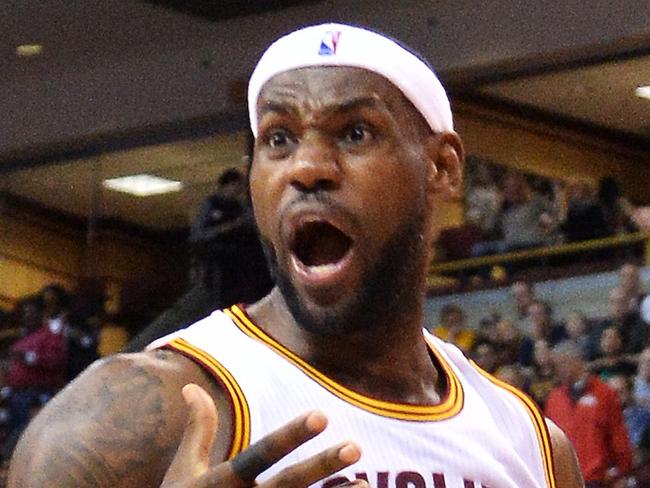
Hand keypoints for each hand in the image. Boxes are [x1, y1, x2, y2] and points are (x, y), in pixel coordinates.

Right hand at [161, 384, 365, 487]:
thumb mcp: (184, 471)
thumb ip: (198, 430)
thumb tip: (192, 386)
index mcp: (222, 483)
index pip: (261, 455)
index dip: (291, 436)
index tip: (322, 416)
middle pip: (289, 486)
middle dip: (322, 466)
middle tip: (356, 447)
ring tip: (366, 483)